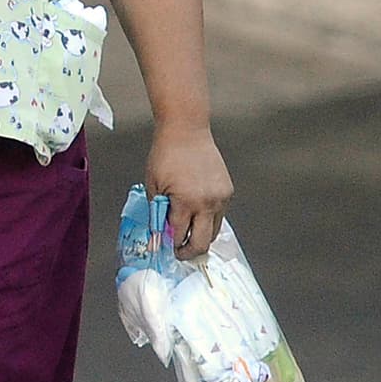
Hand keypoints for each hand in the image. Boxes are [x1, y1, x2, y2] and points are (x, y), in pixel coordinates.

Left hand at [145, 124, 233, 258]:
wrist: (186, 130)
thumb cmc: (166, 154)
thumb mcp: (154, 186)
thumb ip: (157, 214)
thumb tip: (158, 237)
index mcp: (187, 201)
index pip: (179, 236)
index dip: (170, 246)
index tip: (165, 249)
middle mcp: (208, 202)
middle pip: (202, 242)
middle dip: (188, 251)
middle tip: (178, 251)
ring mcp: (221, 197)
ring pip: (213, 231)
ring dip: (199, 235)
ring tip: (185, 232)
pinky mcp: (227, 191)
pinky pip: (219, 215)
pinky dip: (207, 220)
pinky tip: (195, 213)